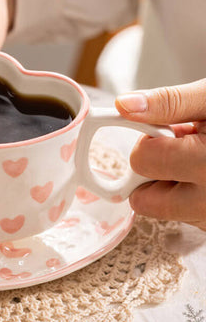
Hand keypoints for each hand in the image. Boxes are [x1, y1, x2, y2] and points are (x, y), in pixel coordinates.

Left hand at [115, 78, 205, 229]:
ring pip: (166, 211)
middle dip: (155, 172)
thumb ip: (169, 102)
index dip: (148, 143)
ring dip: (175, 186)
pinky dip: (193, 198)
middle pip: (145, 201)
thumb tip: (124, 105)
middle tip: (182, 151)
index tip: (165, 134)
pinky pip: (189, 219)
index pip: (142, 161)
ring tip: (204, 162)